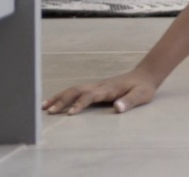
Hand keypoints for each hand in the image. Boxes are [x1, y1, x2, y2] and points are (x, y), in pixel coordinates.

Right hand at [42, 68, 158, 114]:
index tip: (71, 113)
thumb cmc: (143, 88)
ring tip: (43, 107)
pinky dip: (63, 95)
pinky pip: (76, 91)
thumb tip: (118, 107)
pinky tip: (53, 102)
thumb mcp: (141, 95)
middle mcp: (99, 86)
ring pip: (73, 89)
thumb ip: (130, 101)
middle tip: (49, 112)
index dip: (80, 103)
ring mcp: (95, 86)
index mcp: (109, 88)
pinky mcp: (94, 88)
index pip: (91, 95)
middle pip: (77, 90)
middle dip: (62, 100)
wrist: (144, 76)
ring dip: (59, 97)